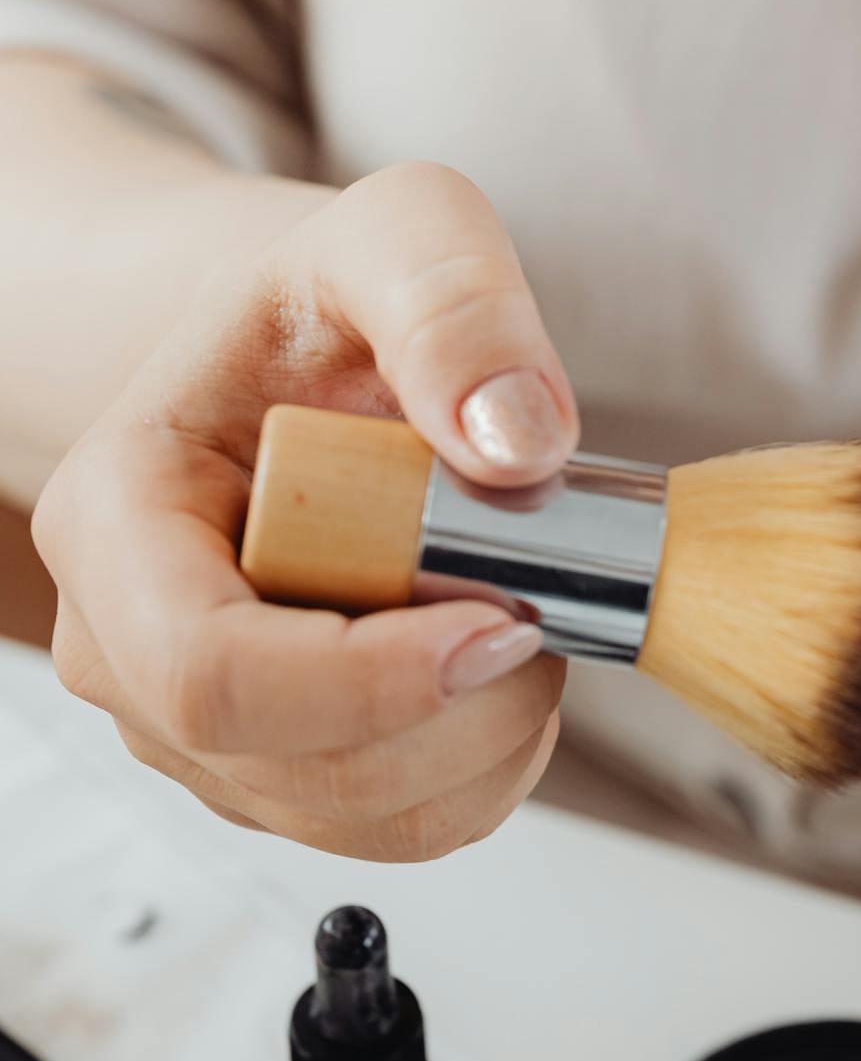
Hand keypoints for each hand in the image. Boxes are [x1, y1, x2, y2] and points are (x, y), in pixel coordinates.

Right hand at [33, 161, 579, 858]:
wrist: (303, 362)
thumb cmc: (323, 306)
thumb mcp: (400, 233)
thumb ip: (455, 304)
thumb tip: (518, 439)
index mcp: (118, 517)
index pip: (209, 674)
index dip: (369, 682)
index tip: (504, 621)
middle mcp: (130, 647)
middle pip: (297, 767)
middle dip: (462, 708)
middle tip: (542, 598)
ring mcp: (196, 729)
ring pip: (362, 816)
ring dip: (489, 737)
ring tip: (520, 605)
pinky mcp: (275, 771)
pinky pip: (400, 826)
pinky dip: (489, 764)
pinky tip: (503, 660)